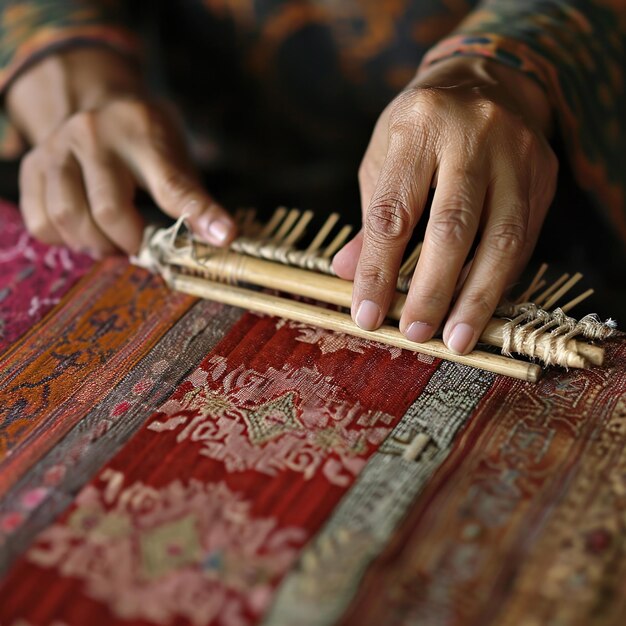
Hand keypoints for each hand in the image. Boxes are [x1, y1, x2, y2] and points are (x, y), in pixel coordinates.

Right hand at [8, 49, 234, 256]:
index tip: (225, 237)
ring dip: (95, 245)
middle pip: (109, 211)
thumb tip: (221, 240)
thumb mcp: (177, 158)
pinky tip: (84, 231)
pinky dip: (64, 240)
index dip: (199, 215)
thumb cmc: (145, 143)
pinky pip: (41, 222)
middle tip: (139, 245)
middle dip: (129, 243)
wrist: (97, 105)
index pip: (172, 183)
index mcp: (143, 133)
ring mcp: (56, 148)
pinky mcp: (32, 166)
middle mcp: (94, 135)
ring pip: (67, 217)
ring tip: (111, 242)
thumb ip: (192, 199)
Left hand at [333, 57, 557, 354]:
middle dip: (431, 290)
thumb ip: (371, 218)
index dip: (378, 271)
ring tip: (456, 339)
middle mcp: (473, 134)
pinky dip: (500, 279)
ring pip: (501, 238)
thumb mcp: (385, 160)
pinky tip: (481, 306)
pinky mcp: (543, 173)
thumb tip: (345, 273)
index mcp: (418, 126)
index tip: (367, 316)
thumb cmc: (421, 128)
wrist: (486, 82)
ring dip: (476, 297)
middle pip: (452, 228)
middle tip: (415, 333)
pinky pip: (525, 238)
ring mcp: (516, 152)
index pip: (393, 213)